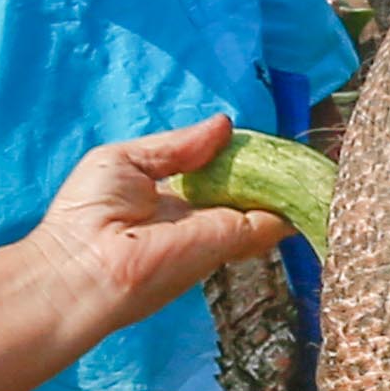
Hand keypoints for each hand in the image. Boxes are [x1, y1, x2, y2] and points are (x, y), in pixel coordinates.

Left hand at [19, 117, 285, 344]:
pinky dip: (292, 200)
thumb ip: (177, 145)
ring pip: (264, 204)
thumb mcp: (127, 160)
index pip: (217, 175)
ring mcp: (218, 230)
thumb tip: (224, 125)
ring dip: (285, 182)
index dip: (238, 156)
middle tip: (290, 149)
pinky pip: (271, 220)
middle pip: (244, 190)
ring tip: (307, 159)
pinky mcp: (230, 239)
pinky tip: (307, 176)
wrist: (82, 265)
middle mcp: (200, 217)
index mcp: (173, 198)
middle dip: (267, 169)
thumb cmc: (87, 213)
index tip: (258, 142)